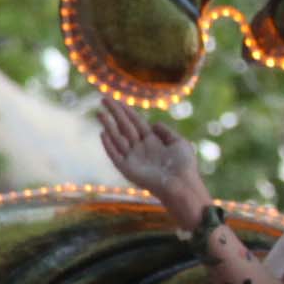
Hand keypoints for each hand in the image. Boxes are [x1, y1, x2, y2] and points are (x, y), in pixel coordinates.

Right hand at [96, 96, 210, 227]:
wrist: (182, 184)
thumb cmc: (184, 165)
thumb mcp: (179, 143)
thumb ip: (166, 131)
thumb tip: (153, 123)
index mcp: (152, 141)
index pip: (136, 122)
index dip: (127, 111)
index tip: (118, 100)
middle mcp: (140, 148)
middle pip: (124, 126)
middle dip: (114, 113)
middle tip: (103, 99)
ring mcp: (133, 159)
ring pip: (117, 138)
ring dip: (108, 125)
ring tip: (99, 113)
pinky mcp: (128, 169)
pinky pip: (115, 155)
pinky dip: (109, 145)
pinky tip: (103, 133)